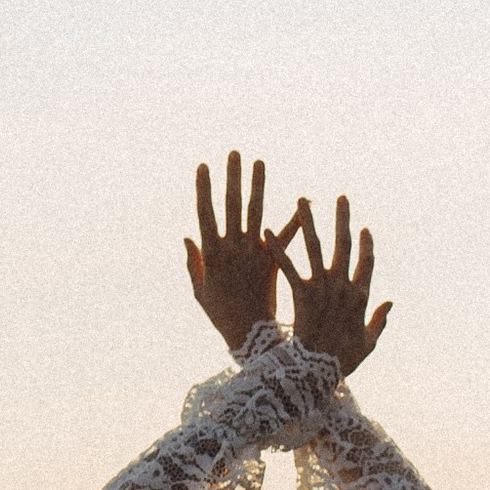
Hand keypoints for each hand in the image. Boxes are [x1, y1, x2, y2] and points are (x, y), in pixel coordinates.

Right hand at [183, 149, 295, 352]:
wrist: (249, 336)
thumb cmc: (221, 315)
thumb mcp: (200, 291)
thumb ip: (194, 263)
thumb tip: (187, 237)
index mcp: (212, 253)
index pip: (206, 213)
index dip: (204, 189)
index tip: (204, 165)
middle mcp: (232, 249)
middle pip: (231, 206)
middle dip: (232, 178)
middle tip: (234, 153)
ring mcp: (253, 254)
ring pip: (255, 214)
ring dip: (257, 187)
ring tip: (259, 162)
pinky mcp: (272, 263)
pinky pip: (285, 239)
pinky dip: (294, 221)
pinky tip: (303, 202)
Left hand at [285, 194, 391, 379]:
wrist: (319, 372)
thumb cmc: (343, 362)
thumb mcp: (367, 344)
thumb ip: (379, 321)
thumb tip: (390, 303)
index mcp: (360, 296)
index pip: (366, 262)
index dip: (366, 244)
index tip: (363, 228)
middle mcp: (343, 285)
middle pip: (344, 245)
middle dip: (342, 219)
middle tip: (341, 198)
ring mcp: (323, 287)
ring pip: (316, 247)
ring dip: (310, 221)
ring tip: (303, 200)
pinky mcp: (302, 293)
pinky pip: (289, 266)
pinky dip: (278, 248)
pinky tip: (267, 231)